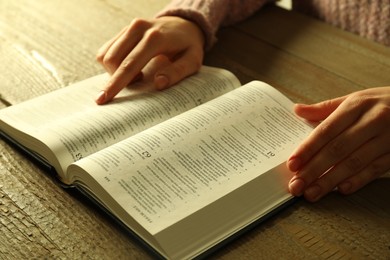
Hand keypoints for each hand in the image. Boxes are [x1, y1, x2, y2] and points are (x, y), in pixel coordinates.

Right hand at [95, 16, 204, 103]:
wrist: (184, 25)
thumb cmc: (189, 47)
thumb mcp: (193, 61)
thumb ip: (177, 72)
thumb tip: (158, 84)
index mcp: (155, 38)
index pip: (129, 64)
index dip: (116, 84)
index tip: (102, 99)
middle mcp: (138, 28)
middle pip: (112, 60)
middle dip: (116, 79)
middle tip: (139, 81)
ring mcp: (129, 27)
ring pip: (106, 55)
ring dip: (115, 71)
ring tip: (138, 74)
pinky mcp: (123, 30)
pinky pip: (106, 50)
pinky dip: (113, 64)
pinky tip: (131, 66)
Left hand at [287, 87, 389, 201]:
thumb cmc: (382, 102)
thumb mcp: (356, 99)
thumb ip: (325, 108)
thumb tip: (297, 110)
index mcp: (357, 105)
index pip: (326, 130)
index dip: (308, 149)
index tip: (292, 164)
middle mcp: (373, 120)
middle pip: (337, 149)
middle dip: (314, 169)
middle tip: (297, 185)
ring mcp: (388, 137)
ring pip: (355, 162)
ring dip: (331, 180)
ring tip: (312, 193)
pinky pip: (377, 168)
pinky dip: (359, 180)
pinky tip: (341, 190)